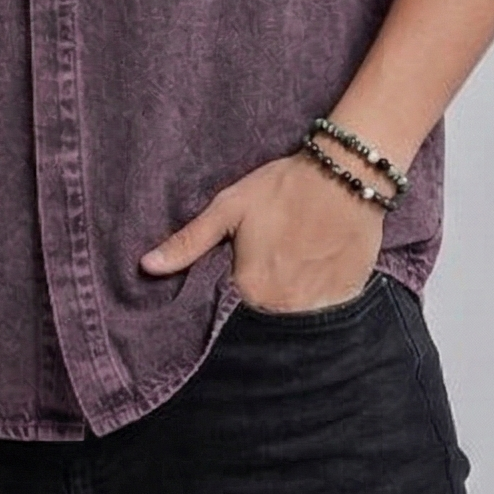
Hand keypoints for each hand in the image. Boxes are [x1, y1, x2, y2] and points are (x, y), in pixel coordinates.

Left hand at [138, 150, 382, 311]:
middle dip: (258, 303)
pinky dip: (316, 299)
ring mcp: (317, 306)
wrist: (347, 174)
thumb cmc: (283, 187)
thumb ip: (189, 242)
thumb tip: (147, 267)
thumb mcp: (229, 208)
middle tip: (268, 267)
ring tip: (292, 268)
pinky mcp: (345, 297)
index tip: (235, 280)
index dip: (228, 299)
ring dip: (288, 303)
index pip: (227, 314)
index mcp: (250, 289)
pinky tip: (315, 272)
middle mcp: (283, 307)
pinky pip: (323, 311)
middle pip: (262, 319)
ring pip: (293, 317)